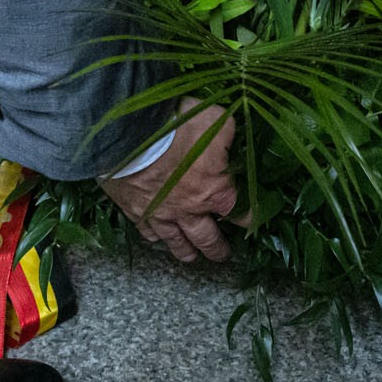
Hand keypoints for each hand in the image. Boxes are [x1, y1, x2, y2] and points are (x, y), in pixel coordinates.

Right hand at [97, 98, 242, 262]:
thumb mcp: (218, 123)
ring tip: (192, 257)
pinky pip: (147, 231)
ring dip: (186, 251)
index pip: (239, 213)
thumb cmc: (178, 128)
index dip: (249, 219)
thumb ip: (229, 138)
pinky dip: (154, 236)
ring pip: (176, 241)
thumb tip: (234, 141)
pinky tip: (156, 238)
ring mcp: (160, 213)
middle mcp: (188, 211)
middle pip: (207, 238)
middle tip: (222, 256)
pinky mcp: (134, 209)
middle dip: (217, 249)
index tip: (252, 224)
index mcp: (214, 192)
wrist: (129, 134)